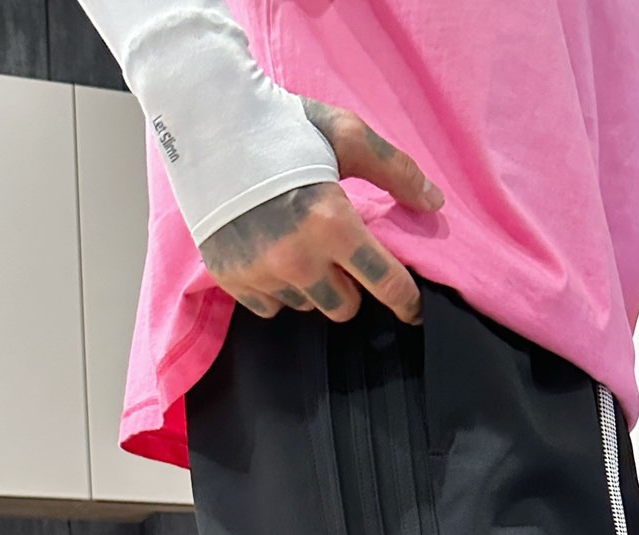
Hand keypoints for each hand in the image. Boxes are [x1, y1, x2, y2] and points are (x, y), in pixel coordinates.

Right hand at [199, 103, 443, 324]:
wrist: (204, 120)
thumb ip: (395, 171)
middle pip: (345, 307)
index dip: (406, 301)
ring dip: (311, 286)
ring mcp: (262, 273)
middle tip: (336, 252)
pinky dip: (276, 288)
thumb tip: (434, 205)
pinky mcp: (232, 279)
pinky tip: (269, 252)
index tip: (413, 309)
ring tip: (296, 244)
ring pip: (307, 306)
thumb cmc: (281, 126)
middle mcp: (297, 259)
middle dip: (348, 285)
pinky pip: (271, 307)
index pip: (386, 284)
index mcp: (331, 224)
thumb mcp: (344, 136)